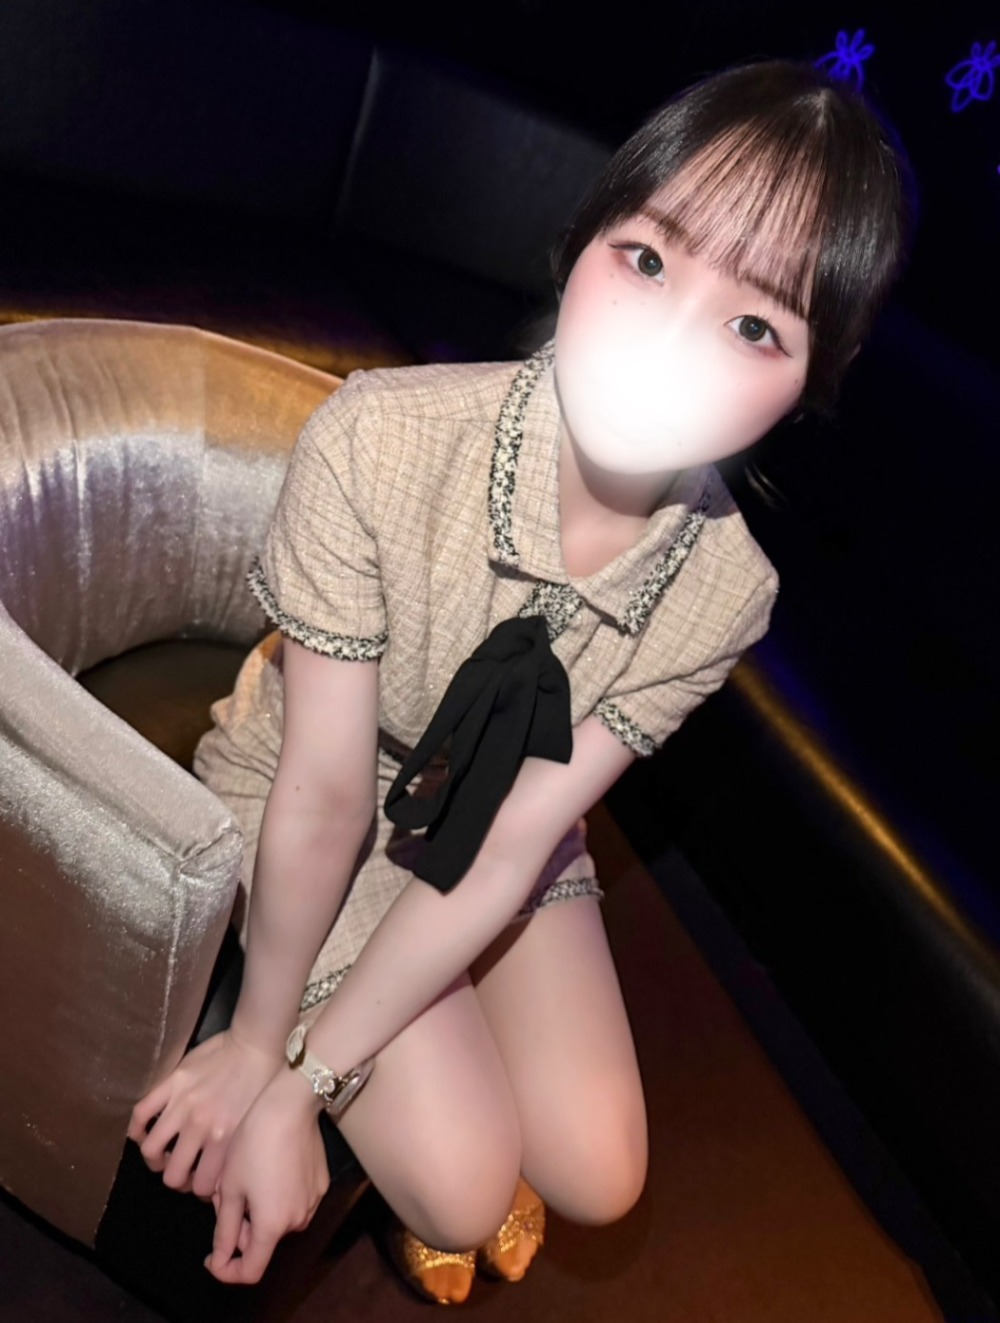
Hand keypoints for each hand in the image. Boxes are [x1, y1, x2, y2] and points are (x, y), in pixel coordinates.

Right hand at [128, 1028, 283, 1198]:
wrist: (258, 1043)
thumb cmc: (263, 1084)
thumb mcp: (253, 1125)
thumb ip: (233, 1151)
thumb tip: (220, 1179)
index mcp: (225, 1141)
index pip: (203, 1185)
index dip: (200, 1190)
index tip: (201, 1182)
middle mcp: (201, 1127)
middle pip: (172, 1175)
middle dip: (175, 1179)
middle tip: (180, 1171)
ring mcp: (183, 1105)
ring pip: (151, 1149)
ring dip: (154, 1158)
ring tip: (161, 1154)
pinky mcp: (171, 1083)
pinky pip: (142, 1112)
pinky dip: (136, 1128)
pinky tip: (142, 1132)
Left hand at [205, 1069, 328, 1284]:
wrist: (290, 1105)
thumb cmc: (253, 1144)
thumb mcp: (229, 1187)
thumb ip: (224, 1229)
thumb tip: (220, 1258)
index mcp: (272, 1225)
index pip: (250, 1271)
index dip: (227, 1271)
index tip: (211, 1257)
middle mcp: (298, 1219)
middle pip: (263, 1241)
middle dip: (239, 1228)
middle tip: (223, 1194)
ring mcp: (313, 1200)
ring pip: (277, 1221)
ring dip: (257, 1211)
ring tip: (242, 1176)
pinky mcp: (320, 1182)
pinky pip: (293, 1202)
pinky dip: (276, 1196)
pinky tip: (265, 1167)